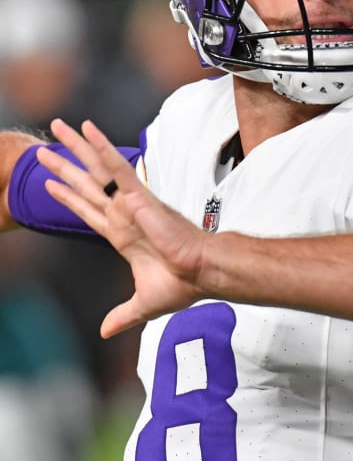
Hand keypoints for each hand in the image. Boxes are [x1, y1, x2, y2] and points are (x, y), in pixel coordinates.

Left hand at [37, 119, 209, 337]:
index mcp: (121, 234)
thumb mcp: (143, 303)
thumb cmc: (182, 283)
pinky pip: (116, 166)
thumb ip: (122, 314)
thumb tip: (106, 332)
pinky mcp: (138, 195)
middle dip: (64, 166)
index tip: (51, 185)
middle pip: (86, 184)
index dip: (68, 198)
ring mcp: (128, 201)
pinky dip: (101, 146)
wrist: (201, 272)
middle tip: (43, 150)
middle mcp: (121, 213)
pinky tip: (87, 129)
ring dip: (74, 149)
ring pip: (96, 169)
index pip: (87, 212)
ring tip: (57, 127)